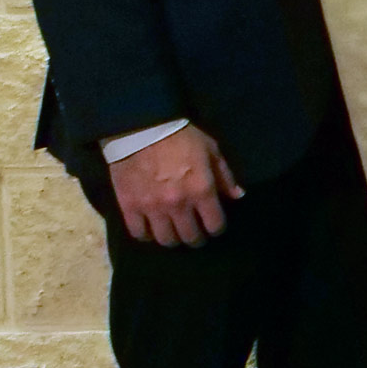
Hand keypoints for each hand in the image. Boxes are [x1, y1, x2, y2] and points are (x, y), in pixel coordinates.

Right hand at [108, 124, 239, 246]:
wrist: (141, 127)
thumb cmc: (181, 137)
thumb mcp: (211, 150)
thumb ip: (225, 176)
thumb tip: (237, 196)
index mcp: (201, 189)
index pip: (214, 225)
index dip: (217, 228)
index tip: (214, 225)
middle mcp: (178, 204)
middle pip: (190, 237)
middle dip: (196, 238)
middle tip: (195, 232)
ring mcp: (152, 208)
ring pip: (166, 240)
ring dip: (173, 239)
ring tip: (174, 232)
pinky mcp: (129, 206)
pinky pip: (139, 233)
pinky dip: (146, 235)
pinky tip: (151, 229)